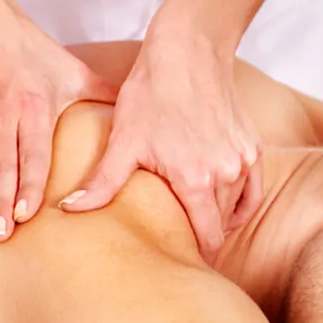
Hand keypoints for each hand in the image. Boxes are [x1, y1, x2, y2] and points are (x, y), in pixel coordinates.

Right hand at [0, 0, 116, 240]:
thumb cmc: (26, 46)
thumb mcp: (70, 69)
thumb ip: (102, 93)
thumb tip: (136, 111)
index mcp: (34, 106)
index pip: (33, 154)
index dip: (30, 185)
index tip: (28, 214)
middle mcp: (1, 112)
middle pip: (3, 165)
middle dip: (3, 201)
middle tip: (3, 234)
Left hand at [59, 32, 262, 260]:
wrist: (189, 53)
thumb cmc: (152, 94)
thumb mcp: (124, 140)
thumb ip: (103, 183)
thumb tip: (69, 211)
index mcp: (196, 179)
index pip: (208, 237)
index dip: (198, 256)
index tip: (186, 268)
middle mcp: (226, 173)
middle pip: (222, 227)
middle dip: (206, 241)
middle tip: (186, 255)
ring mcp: (243, 160)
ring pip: (236, 208)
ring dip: (218, 218)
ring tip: (195, 224)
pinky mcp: (253, 148)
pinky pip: (252, 190)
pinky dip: (238, 201)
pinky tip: (219, 204)